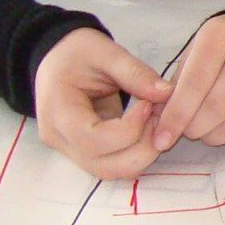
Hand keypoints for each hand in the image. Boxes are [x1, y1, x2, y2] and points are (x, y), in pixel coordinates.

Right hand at [33, 28, 174, 178]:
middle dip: (142, 147)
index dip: (130, 129)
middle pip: (104, 166)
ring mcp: (70, 150)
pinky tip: (147, 127)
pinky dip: (136, 152)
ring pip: (111, 172)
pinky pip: (113, 164)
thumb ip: (135, 72)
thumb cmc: (77, 52)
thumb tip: (167, 94)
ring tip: (155, 120)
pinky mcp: (84, 153)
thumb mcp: (105, 52)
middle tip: (160, 116)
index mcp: (57, 111)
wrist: (57, 59)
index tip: (148, 104)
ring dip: (142, 153)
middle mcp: (59, 139)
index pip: (93, 140)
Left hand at [153, 12, 224, 152]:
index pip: (194, 84)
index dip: (175, 116)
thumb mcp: (197, 51)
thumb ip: (177, 83)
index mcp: (220, 36)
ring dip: (215, 137)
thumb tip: (161, 121)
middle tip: (188, 131)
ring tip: (208, 131)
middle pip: (216, 108)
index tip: (161, 139)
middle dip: (194, 129)